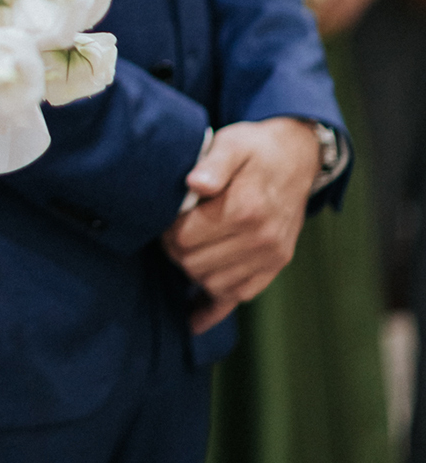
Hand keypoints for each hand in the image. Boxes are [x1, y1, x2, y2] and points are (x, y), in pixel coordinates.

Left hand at [161, 118, 320, 333]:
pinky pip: (239, 297)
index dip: (168, 229)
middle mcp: (261, 239)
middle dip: (175, 250)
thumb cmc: (255, 148)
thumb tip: (194, 184)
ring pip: (213, 284)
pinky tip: (193, 319)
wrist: (296, 157)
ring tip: (187, 247)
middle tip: (172, 232)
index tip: (166, 216)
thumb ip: (213, 163)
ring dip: (192, 270)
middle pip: (195, 264)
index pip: (185, 238)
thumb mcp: (233, 143)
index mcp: (245, 209)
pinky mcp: (274, 267)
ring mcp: (270, 257)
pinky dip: (214, 308)